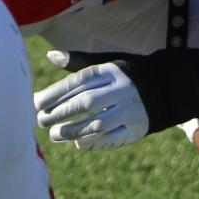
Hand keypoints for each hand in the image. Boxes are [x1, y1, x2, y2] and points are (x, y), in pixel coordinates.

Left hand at [33, 49, 149, 149]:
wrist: (161, 90)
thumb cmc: (121, 77)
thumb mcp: (104, 64)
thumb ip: (77, 62)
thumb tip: (51, 54)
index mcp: (110, 71)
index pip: (79, 82)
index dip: (56, 93)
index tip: (36, 102)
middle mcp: (122, 89)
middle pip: (87, 102)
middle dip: (61, 112)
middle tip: (41, 120)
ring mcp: (130, 110)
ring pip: (98, 123)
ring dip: (73, 131)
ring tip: (54, 134)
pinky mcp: (136, 129)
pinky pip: (112, 139)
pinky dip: (93, 142)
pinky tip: (77, 143)